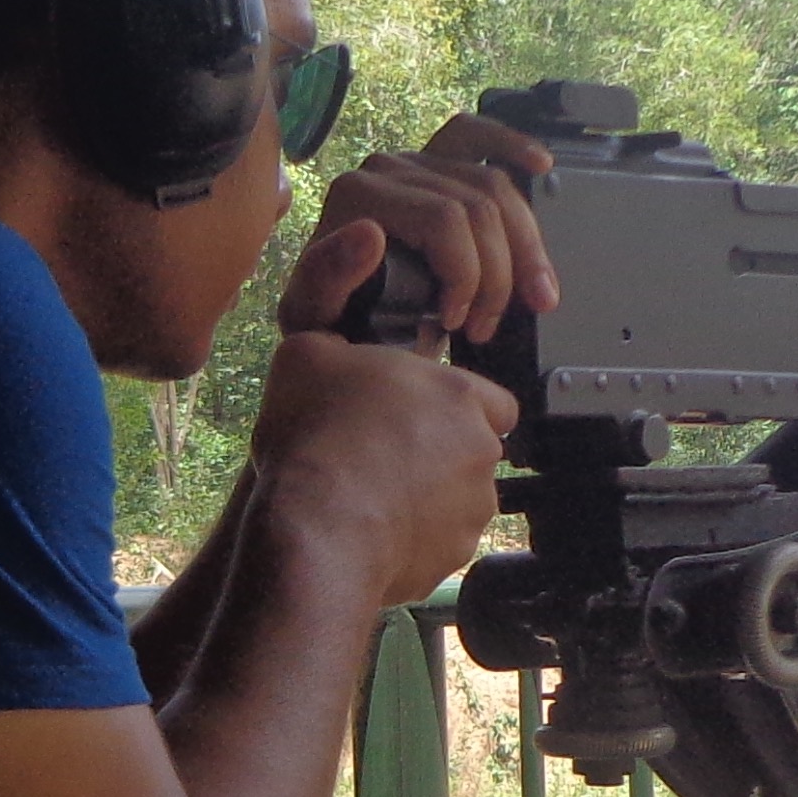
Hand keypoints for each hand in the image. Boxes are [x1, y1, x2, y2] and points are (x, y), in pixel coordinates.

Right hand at [255, 220, 522, 605]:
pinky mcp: (451, 559)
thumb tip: (364, 237)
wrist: (315, 530)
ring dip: (426, 497)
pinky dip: (413, 539)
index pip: (487, 396)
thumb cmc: (317, 439)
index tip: (417, 409)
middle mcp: (480, 452)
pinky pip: (437, 544)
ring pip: (458, 499)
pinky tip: (370, 531)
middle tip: (382, 451)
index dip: (451, 401)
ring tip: (371, 495)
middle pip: (470, 448)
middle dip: (437, 451)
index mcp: (460, 395)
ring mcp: (470, 511)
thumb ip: (339, 298)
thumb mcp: (310, 346)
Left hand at [305, 111, 558, 346]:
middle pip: (477, 205)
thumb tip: (369, 232)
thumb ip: (329, 277)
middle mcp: (386, 167)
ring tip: (528, 300)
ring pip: (495, 186)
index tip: (459, 324)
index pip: (444, 219)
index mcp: (357, 194)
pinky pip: (479, 139)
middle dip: (497, 275)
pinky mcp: (436, 161)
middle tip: (485, 328)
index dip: (467, 274)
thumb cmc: (329, 318)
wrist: (340, 317)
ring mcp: (415, 160)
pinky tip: (541, 164)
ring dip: (525, 248)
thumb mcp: (315, 314)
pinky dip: (514, 147)